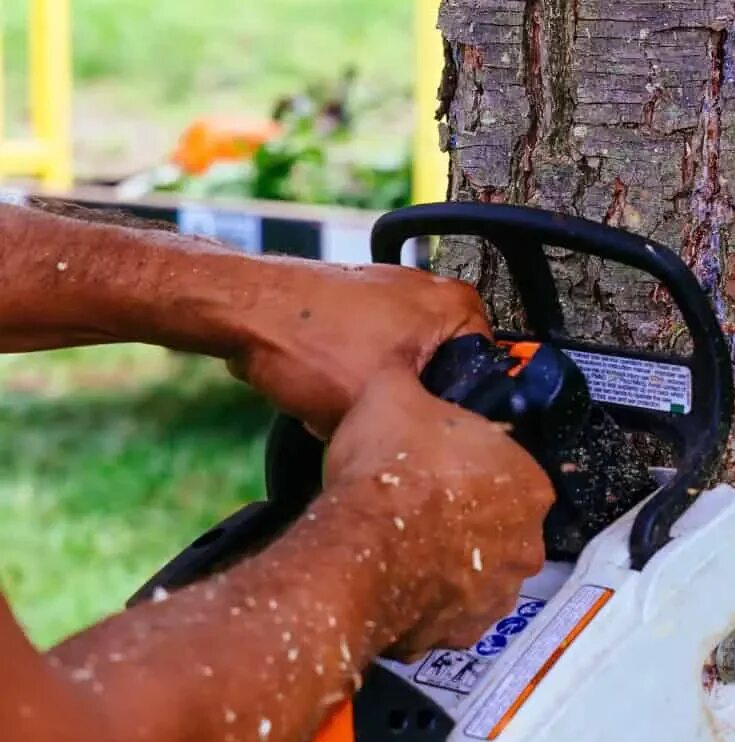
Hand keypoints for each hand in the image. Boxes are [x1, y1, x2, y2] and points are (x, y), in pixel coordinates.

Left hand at [231, 262, 490, 435]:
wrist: (239, 308)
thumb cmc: (303, 340)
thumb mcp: (379, 404)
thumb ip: (418, 428)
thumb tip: (429, 450)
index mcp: (456, 306)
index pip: (487, 376)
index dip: (451, 412)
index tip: (421, 426)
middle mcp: (431, 291)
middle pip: (441, 373)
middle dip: (405, 402)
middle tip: (375, 415)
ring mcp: (391, 291)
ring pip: (402, 367)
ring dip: (375, 391)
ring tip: (341, 399)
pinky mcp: (357, 300)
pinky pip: (371, 352)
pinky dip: (351, 373)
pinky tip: (324, 384)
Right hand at [323, 371, 552, 655]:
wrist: (360, 550)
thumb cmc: (391, 470)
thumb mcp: (395, 395)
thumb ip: (409, 379)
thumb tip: (400, 361)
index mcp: (531, 484)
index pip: (512, 471)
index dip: (472, 467)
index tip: (439, 466)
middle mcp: (528, 543)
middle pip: (501, 523)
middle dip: (466, 517)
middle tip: (420, 505)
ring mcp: (500, 592)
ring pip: (479, 571)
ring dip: (451, 562)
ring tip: (404, 547)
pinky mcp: (465, 631)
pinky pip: (450, 612)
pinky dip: (430, 602)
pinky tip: (398, 583)